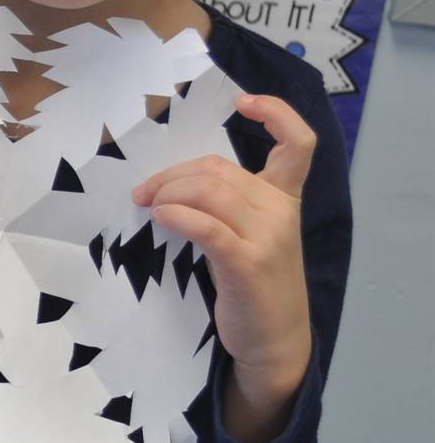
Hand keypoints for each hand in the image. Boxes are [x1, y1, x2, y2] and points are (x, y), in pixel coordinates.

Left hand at [135, 93, 314, 412]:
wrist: (274, 340)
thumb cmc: (253, 284)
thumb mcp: (248, 235)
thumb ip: (228, 204)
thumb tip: (173, 182)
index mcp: (286, 199)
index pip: (299, 143)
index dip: (276, 112)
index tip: (243, 102)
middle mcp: (282, 211)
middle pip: (217, 169)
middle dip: (171, 175)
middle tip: (143, 192)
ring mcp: (268, 236)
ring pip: (208, 190)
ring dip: (166, 193)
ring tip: (148, 206)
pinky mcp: (247, 262)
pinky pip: (204, 224)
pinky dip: (175, 214)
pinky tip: (159, 217)